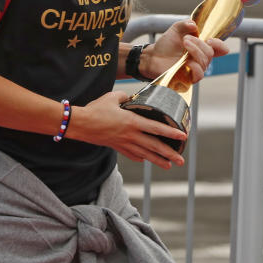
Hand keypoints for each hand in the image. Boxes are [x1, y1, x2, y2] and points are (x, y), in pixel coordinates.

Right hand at [71, 91, 187, 168]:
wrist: (79, 124)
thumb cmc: (95, 110)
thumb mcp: (111, 97)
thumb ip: (124, 97)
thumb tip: (131, 97)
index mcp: (132, 121)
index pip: (156, 128)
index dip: (171, 132)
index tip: (183, 136)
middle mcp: (130, 135)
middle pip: (154, 146)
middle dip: (169, 153)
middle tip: (181, 160)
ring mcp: (123, 143)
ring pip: (145, 154)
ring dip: (158, 160)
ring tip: (169, 165)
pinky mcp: (116, 147)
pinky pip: (132, 154)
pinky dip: (140, 157)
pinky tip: (145, 159)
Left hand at [143, 19, 229, 82]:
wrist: (152, 56)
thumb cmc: (166, 45)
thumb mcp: (175, 30)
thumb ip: (184, 24)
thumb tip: (193, 25)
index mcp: (202, 48)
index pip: (220, 49)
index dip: (220, 45)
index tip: (211, 40)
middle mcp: (201, 59)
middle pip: (210, 53)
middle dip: (199, 44)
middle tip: (186, 38)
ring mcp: (195, 69)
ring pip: (204, 62)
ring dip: (195, 51)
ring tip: (184, 43)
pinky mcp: (188, 78)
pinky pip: (199, 75)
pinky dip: (195, 67)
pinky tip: (187, 62)